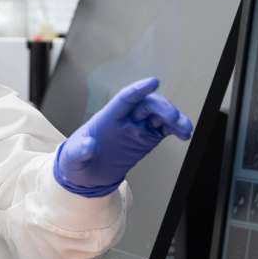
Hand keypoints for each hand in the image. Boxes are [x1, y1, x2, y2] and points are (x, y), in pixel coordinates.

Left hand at [54, 77, 192, 197]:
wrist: (85, 175)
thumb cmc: (77, 159)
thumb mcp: (72, 158)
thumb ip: (80, 151)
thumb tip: (89, 146)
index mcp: (107, 118)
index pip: (125, 99)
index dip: (139, 90)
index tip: (152, 82)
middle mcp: (125, 119)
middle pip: (147, 105)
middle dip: (162, 107)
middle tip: (173, 117)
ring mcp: (137, 128)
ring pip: (159, 116)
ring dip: (174, 118)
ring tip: (185, 127)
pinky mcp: (146, 139)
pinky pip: (164, 129)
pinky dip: (175, 129)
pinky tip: (184, 133)